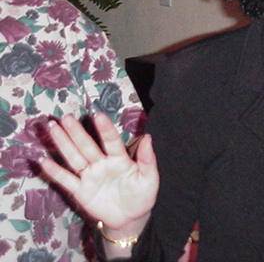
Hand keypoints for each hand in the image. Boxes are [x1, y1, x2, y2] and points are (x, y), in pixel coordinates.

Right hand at [41, 112, 158, 230]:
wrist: (131, 218)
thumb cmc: (142, 195)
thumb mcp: (149, 178)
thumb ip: (147, 159)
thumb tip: (148, 137)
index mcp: (120, 159)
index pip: (111, 141)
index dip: (105, 129)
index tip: (98, 115)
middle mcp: (102, 164)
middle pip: (87, 145)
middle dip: (76, 131)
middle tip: (66, 117)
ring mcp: (90, 176)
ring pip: (74, 158)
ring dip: (63, 143)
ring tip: (53, 128)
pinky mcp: (81, 191)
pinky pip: (66, 180)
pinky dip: (55, 172)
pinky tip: (44, 161)